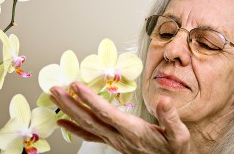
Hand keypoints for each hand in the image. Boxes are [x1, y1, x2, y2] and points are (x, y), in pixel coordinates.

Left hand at [50, 82, 189, 153]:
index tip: (76, 86)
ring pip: (86, 125)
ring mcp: (113, 140)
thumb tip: (164, 100)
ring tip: (56, 97)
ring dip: (69, 111)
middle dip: (70, 103)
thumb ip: (171, 117)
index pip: (106, 113)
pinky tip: (63, 122)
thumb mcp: (178, 134)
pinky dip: (74, 128)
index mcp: (133, 130)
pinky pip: (89, 135)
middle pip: (89, 119)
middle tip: (55, 89)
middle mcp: (118, 136)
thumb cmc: (173, 148)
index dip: (90, 100)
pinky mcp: (112, 141)